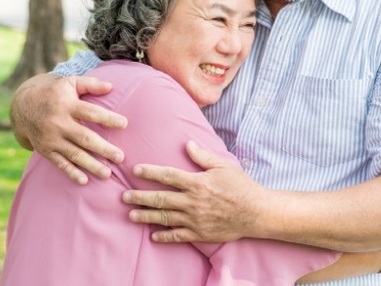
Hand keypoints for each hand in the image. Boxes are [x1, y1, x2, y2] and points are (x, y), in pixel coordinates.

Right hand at [10, 73, 127, 184]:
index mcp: (67, 105)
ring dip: (91, 165)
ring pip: (74, 154)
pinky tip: (84, 181)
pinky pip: (60, 163)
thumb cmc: (55, 93)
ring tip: (107, 174)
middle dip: (103, 148)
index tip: (124, 124)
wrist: (24, 106)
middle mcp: (59, 123)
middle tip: (120, 157)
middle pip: (84, 137)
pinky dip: (71, 173)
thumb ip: (91, 84)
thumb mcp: (70, 83)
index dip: (107, 118)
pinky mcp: (46, 150)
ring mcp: (52, 138)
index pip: (90, 112)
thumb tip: (111, 86)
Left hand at [123, 140, 266, 242]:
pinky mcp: (200, 234)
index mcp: (198, 183)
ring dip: (146, 216)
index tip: (136, 170)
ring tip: (131, 214)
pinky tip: (153, 235)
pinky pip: (177, 236)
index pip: (168, 176)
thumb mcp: (224, 166)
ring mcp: (195, 220)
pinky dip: (164, 236)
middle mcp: (193, 202)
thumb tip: (187, 144)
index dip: (150, 172)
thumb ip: (203, 156)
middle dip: (140, 196)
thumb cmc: (242, 186)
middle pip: (160, 198)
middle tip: (124, 196)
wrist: (257, 213)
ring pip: (164, 217)